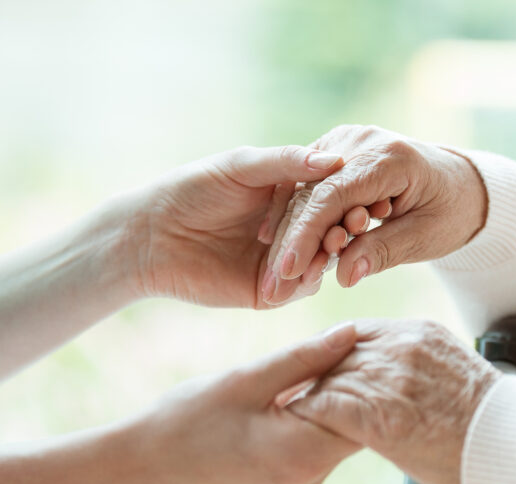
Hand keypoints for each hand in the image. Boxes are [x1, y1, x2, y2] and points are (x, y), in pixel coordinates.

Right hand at [119, 323, 360, 483]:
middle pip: (350, 430)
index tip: (353, 346)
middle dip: (343, 391)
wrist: (137, 472)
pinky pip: (308, 459)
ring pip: (329, 444)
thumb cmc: (184, 421)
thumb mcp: (247, 379)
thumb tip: (352, 333)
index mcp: (302, 456)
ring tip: (296, 379)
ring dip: (322, 410)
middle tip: (327, 353)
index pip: (364, 413)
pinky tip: (277, 408)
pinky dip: (303, 432)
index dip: (363, 376)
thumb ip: (305, 358)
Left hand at [129, 145, 343, 308]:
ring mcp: (281, 261)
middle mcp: (290, 228)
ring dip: (328, 255)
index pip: (328, 196)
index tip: (363, 193)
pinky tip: (310, 271)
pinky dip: (306, 280)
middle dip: (342, 228)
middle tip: (354, 224)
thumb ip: (286, 162)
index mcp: (288, 195)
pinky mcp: (269, 291)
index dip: (344, 196)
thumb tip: (335, 160)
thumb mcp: (241, 166)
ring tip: (333, 247)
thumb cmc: (192, 189)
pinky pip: (298, 288)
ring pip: (319, 261)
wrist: (153, 235)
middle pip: (330, 231)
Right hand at [263, 125, 487, 304]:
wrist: (460, 184)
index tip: (288, 272)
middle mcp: (360, 141)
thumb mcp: (424, 238)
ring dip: (288, 236)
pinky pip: (306, 189)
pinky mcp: (334, 153)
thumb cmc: (449, 212)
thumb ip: (383, 252)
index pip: (333, 196)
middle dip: (291, 244)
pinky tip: (280, 251)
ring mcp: (344, 143)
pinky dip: (294, 221)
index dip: (306, 235)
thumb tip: (343, 277)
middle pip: (311, 194)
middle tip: (273, 288)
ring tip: (276, 280)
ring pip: (302, 192)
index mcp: (389, 157)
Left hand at [286, 319, 500, 483]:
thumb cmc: (489, 423)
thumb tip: (393, 380)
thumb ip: (416, 365)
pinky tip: (297, 428)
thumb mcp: (452, 374)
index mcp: (418, 332)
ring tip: (287, 414)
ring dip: (305, 397)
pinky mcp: (378, 414)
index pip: (357, 333)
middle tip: (291, 395)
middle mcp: (400, 346)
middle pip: (335, 352)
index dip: (333, 355)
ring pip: (326, 377)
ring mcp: (388, 377)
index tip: (319, 373)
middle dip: (313, 375)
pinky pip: (324, 406)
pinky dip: (307, 416)